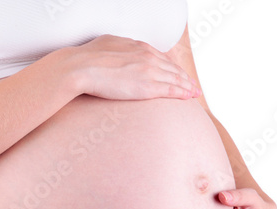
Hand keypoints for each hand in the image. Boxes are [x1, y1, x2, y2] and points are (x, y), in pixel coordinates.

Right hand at [69, 34, 201, 99]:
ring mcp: (149, 71)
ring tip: (194, 92)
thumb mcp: (106, 44)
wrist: (81, 67)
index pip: (161, 57)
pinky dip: (183, 93)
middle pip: (172, 68)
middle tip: (192, 84)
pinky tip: (189, 96)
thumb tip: (118, 49)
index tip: (177, 72)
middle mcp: (148, 56)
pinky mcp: (148, 86)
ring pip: (175, 78)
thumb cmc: (87, 57)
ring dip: (187, 86)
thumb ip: (118, 47)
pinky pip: (171, 90)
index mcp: (138, 46)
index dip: (171, 66)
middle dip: (184, 77)